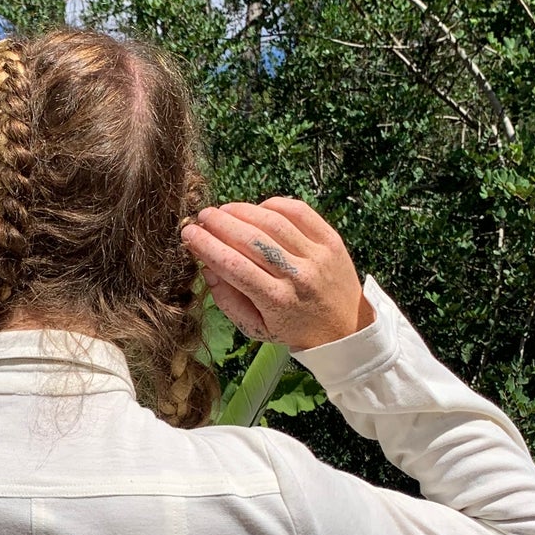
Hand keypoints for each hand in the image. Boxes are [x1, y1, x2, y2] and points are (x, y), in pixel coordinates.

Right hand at [181, 197, 373, 350]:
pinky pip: (299, 211)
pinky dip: (273, 204)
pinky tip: (257, 209)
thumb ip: (227, 300)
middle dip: (220, 223)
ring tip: (224, 211)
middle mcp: (298, 276)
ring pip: (273, 222)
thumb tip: (206, 267)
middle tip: (202, 217)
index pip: (234, 266)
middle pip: (251, 240)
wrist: (345, 329)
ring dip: (242, 211)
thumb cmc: (294, 329)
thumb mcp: (256, 328)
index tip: (189, 234)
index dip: (207, 246)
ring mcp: (317, 255)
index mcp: (277, 302)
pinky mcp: (331, 240)